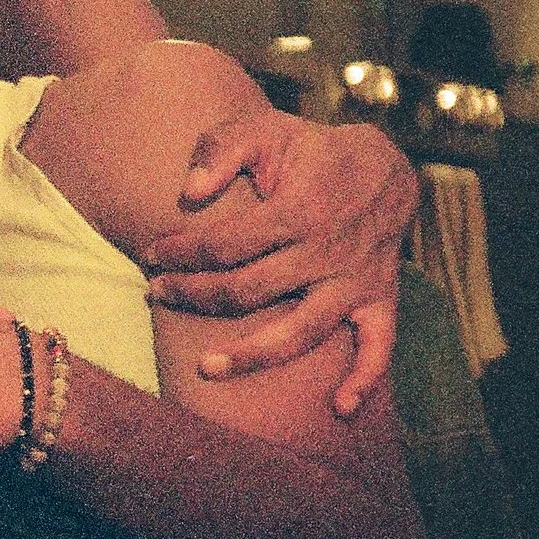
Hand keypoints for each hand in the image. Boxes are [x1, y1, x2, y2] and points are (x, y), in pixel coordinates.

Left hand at [139, 108, 415, 413]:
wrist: (384, 166)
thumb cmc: (310, 151)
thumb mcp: (265, 129)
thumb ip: (221, 149)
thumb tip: (188, 191)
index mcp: (299, 209)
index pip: (226, 245)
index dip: (182, 253)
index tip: (154, 255)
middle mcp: (328, 252)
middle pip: (249, 291)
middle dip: (194, 297)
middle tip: (156, 295)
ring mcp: (356, 282)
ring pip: (301, 333)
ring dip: (253, 356)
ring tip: (205, 369)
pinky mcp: (380, 301)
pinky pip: (379, 348)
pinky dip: (365, 380)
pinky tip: (340, 410)